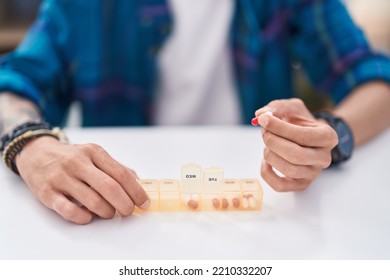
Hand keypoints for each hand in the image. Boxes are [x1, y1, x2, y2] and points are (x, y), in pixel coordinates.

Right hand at [15, 136, 148, 223]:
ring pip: (93, 201)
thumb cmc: (71, 157)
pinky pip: (69, 211)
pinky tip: (89, 216)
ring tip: (108, 212)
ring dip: (106, 212)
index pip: (121, 174)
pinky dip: (84, 217)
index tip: (143, 203)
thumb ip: (115, 167)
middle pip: (110, 188)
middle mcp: (77, 162)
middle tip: (128, 211)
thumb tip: (138, 182)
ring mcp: (61, 178)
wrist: (35, 153)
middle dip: (124, 204)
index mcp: (93, 152)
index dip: (136, 191)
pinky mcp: (47, 193)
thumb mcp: (93, 154)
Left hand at [253, 98, 337, 191]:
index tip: (263, 119)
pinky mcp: (301, 185)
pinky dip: (266, 173)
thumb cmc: (299, 123)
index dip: (279, 128)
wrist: (306, 138)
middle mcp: (324, 157)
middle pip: (295, 155)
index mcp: (328, 136)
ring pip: (288, 170)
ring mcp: (314, 173)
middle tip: (264, 132)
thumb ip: (277, 107)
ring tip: (267, 145)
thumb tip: (260, 114)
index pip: (302, 136)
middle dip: (273, 142)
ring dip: (269, 155)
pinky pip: (280, 186)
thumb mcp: (292, 108)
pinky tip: (266, 161)